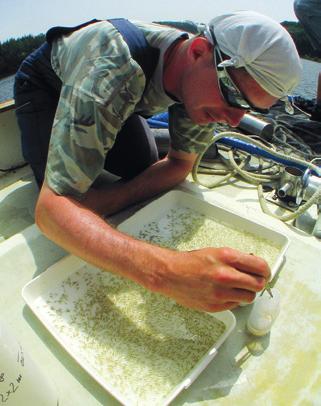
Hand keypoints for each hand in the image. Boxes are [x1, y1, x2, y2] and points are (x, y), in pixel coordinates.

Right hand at [156, 247, 270, 311]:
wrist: (170, 274)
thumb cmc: (191, 262)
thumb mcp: (216, 252)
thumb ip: (236, 259)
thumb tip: (254, 265)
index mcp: (227, 257)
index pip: (260, 266)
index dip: (266, 270)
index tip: (265, 273)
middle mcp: (226, 275)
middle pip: (258, 284)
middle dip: (258, 282)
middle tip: (254, 281)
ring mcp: (220, 292)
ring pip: (249, 297)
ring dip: (246, 292)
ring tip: (237, 288)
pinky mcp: (215, 306)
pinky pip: (235, 305)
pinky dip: (233, 300)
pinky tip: (223, 293)